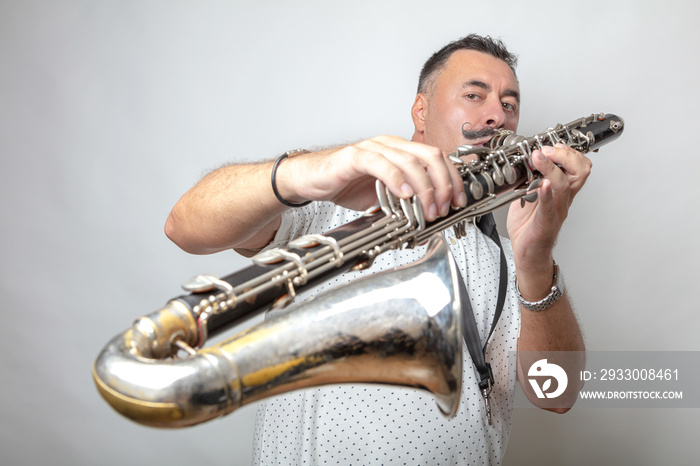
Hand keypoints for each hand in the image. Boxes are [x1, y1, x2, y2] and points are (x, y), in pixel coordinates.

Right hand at [276, 135, 466, 220]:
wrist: (311, 180)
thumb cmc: (345, 185)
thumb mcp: (383, 197)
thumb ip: (406, 201)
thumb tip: (429, 217)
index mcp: (400, 151)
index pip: (437, 158)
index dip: (452, 179)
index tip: (459, 201)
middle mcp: (389, 145)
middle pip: (430, 155)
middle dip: (444, 183)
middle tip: (445, 207)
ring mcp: (372, 148)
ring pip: (409, 160)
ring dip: (424, 187)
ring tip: (427, 208)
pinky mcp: (354, 157)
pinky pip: (380, 164)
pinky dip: (396, 179)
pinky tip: (403, 195)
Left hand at [507, 143, 591, 273]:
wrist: (527, 253)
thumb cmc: (529, 225)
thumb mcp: (527, 194)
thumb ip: (528, 178)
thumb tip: (522, 159)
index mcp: (560, 190)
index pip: (578, 166)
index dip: (569, 152)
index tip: (552, 144)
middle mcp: (562, 199)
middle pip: (579, 172)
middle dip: (565, 155)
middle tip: (546, 149)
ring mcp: (556, 211)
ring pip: (565, 186)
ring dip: (551, 169)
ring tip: (538, 158)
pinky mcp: (546, 225)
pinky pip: (549, 208)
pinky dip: (545, 194)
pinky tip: (541, 185)